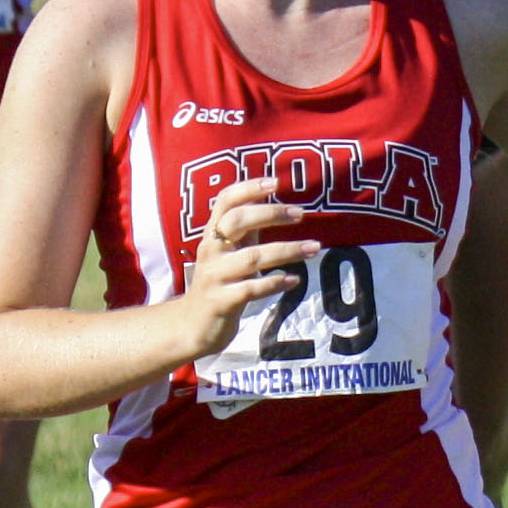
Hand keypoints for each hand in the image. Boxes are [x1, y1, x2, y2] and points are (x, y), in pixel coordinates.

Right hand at [174, 177, 312, 362]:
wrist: (193, 326)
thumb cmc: (219, 283)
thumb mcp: (229, 252)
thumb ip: (246, 229)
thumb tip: (269, 199)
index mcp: (213, 235)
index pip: (225, 201)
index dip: (248, 188)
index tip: (275, 182)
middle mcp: (210, 251)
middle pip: (236, 222)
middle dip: (270, 214)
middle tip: (300, 213)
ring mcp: (214, 276)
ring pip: (251, 257)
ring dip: (286, 250)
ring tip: (314, 247)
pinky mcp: (220, 301)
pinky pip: (250, 289)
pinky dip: (274, 283)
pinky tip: (294, 280)